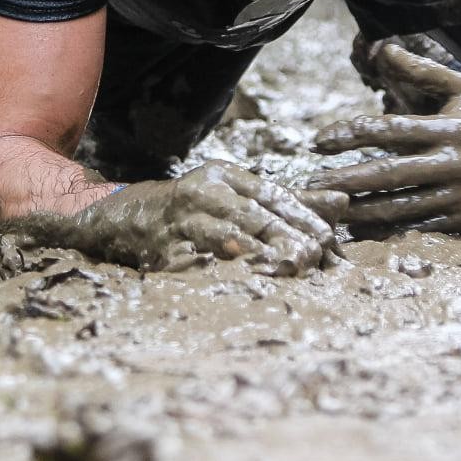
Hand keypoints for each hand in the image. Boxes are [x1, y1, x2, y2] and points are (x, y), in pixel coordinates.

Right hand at [36, 161, 347, 275]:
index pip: (272, 194)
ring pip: (225, 236)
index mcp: (224, 176)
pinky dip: (217, 274)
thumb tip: (343, 201)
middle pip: (253, 215)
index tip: (330, 239)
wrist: (116, 217)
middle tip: (315, 258)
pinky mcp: (160, 252)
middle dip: (287, 237)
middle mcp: (202, 192)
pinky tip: (240, 284)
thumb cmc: (190, 209)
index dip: (303, 216)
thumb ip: (289, 201)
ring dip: (258, 254)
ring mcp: (179, 221)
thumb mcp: (235, 196)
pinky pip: (192, 264)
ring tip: (286, 269)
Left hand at [312, 43, 460, 232]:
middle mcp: (453, 163)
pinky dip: (389, 229)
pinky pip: (420, 226)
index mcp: (449, 128)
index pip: (390, 130)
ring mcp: (459, 195)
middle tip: (312, 183)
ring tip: (330, 209)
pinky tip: (362, 228)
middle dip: (347, 179)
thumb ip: (422, 70)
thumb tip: (382, 48)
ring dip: (361, 210)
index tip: (318, 140)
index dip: (351, 134)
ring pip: (402, 206)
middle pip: (390, 173)